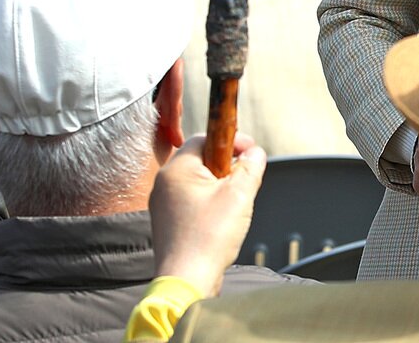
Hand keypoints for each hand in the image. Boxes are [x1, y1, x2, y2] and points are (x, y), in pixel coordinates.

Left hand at [150, 133, 266, 295]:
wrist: (186, 280)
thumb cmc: (208, 237)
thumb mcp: (239, 194)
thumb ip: (251, 167)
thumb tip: (255, 154)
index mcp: (177, 170)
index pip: (205, 138)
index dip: (232, 141)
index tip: (251, 152)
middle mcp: (164, 183)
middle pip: (201, 159)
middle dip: (228, 165)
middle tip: (246, 178)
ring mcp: (163, 203)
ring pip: (197, 180)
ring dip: (219, 185)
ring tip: (235, 202)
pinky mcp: (167, 221)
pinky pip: (191, 199)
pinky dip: (209, 202)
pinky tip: (222, 219)